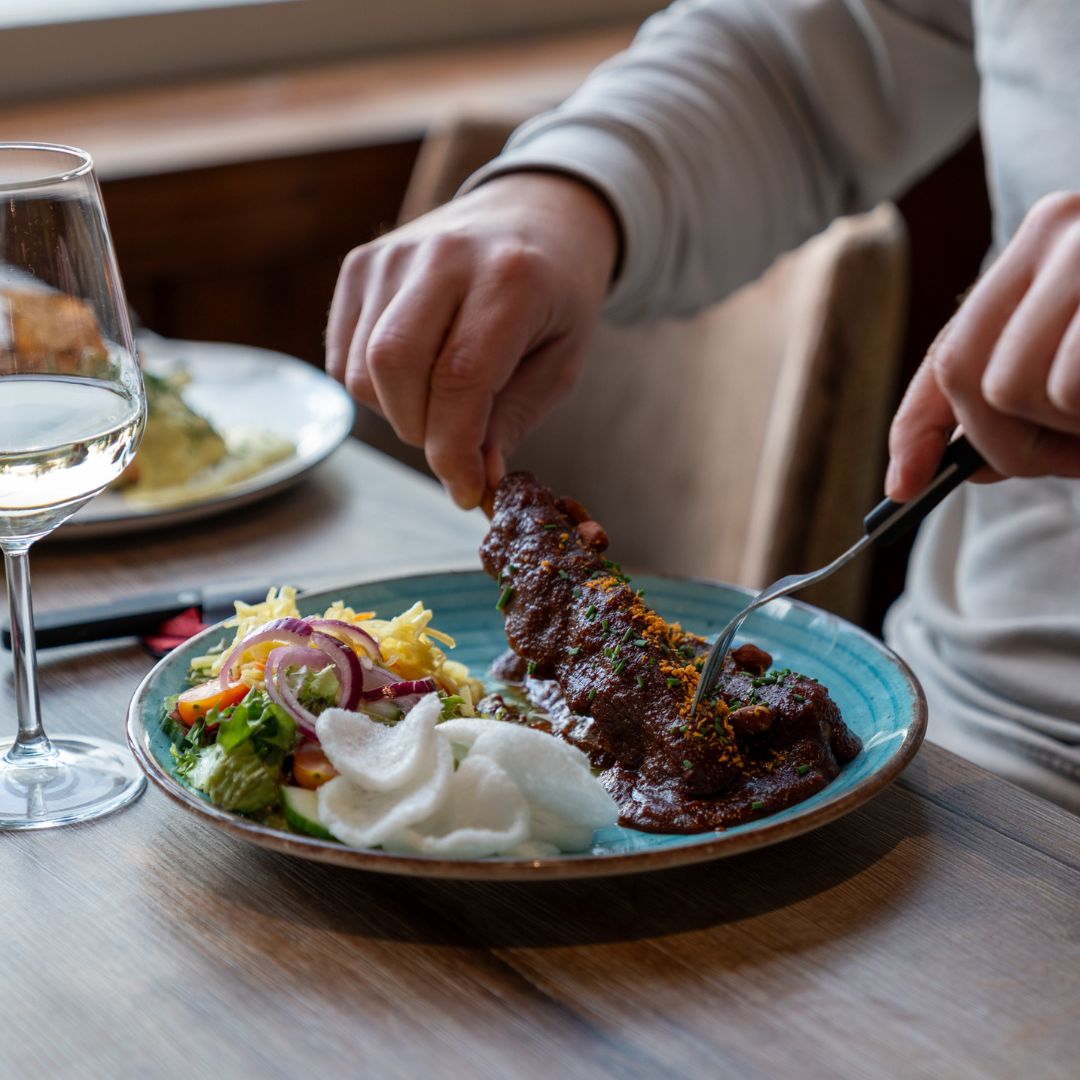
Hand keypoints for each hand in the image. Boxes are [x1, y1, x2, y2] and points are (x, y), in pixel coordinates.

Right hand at [325, 172, 619, 508]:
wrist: (536, 213)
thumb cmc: (556, 296)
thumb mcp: (561, 362)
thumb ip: (514, 420)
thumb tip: (472, 478)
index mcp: (511, 277)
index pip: (459, 378)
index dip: (454, 449)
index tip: (466, 490)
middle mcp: (444, 254)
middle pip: (393, 368)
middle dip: (420, 432)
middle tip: (455, 443)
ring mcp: (392, 254)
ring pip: (362, 369)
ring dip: (398, 412)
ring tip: (442, 402)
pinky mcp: (361, 263)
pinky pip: (344, 357)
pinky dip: (374, 389)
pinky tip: (416, 376)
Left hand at [886, 191, 1079, 500]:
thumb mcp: (1074, 355)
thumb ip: (1011, 401)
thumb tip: (921, 472)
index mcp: (1039, 246)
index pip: (951, 352)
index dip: (919, 427)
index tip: (902, 488)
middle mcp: (1058, 231)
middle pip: (969, 378)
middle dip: (1007, 445)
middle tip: (1067, 457)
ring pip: (1018, 390)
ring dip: (1067, 435)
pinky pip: (1066, 389)